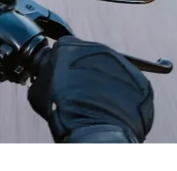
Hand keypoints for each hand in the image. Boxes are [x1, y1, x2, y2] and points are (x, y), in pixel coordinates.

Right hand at [28, 36, 153, 142]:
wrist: (93, 130)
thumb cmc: (63, 110)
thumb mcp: (37, 92)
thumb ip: (42, 78)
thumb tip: (44, 81)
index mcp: (70, 46)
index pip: (64, 48)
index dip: (60, 64)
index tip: (60, 77)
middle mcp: (98, 48)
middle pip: (89, 56)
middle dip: (83, 71)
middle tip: (77, 92)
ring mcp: (121, 63)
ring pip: (110, 69)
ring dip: (104, 81)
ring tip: (96, 103)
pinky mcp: (139, 80)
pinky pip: (128, 85)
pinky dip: (122, 95)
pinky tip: (111, 109)